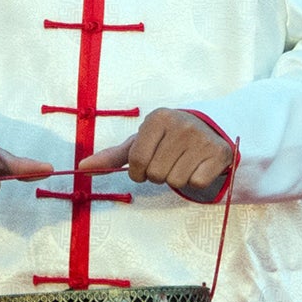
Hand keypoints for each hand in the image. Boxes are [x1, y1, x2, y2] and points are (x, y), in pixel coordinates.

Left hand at [78, 109, 234, 202]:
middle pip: (156, 173)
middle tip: (167, 163)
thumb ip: (112, 156)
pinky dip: (195, 181)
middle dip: (157, 175)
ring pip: (175, 180)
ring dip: (175, 179)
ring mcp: (202, 138)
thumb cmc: (167, 139)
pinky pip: (197, 182)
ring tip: (182, 164)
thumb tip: (82, 168)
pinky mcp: (219, 153)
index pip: (136, 160)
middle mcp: (180, 124)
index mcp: (157, 118)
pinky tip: (197, 166)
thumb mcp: (141, 142)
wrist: (209, 131)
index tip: (146, 165)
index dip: (138, 171)